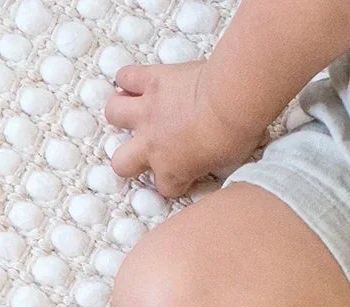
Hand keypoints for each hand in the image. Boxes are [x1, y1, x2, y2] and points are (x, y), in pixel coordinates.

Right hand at [106, 61, 267, 197]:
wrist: (233, 100)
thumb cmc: (235, 133)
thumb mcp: (228, 163)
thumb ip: (215, 166)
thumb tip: (223, 160)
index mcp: (172, 170)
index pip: (165, 187)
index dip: (176, 181)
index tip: (187, 173)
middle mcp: (151, 145)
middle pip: (121, 163)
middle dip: (131, 159)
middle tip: (148, 147)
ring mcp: (148, 112)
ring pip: (113, 115)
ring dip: (121, 113)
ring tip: (133, 110)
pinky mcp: (153, 81)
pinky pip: (126, 76)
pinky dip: (128, 77)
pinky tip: (134, 80)